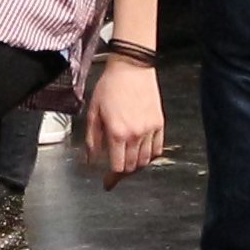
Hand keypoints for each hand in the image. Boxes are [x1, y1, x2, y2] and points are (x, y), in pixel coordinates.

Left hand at [86, 53, 165, 182]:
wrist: (131, 68)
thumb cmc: (110, 86)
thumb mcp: (94, 112)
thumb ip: (92, 138)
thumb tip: (90, 158)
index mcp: (117, 133)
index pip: (118, 167)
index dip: (112, 177)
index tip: (107, 182)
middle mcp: (136, 134)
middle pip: (132, 166)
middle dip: (123, 173)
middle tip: (116, 173)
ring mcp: (150, 130)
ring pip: (146, 160)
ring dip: (136, 165)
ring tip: (127, 162)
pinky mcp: (159, 123)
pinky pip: (158, 148)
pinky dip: (150, 156)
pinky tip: (143, 154)